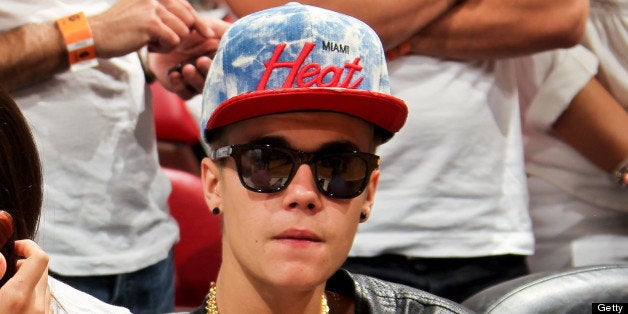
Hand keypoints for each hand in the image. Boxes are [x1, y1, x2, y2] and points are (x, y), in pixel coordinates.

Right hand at [0, 240, 50, 312]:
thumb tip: (2, 258)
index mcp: (18, 297)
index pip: (39, 258)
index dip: (28, 247)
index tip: (13, 247)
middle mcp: (37, 306)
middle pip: (44, 270)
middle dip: (26, 263)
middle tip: (5, 270)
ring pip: (45, 287)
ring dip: (30, 281)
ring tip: (8, 288)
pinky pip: (45, 302)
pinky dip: (34, 297)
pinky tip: (16, 303)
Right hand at [90, 0, 212, 57]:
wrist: (95, 35)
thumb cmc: (120, 29)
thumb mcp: (143, 14)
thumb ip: (165, 14)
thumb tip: (194, 25)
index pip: (186, 6)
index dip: (199, 21)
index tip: (209, 33)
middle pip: (189, 19)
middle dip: (184, 35)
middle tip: (164, 40)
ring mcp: (153, 8)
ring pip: (182, 31)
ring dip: (170, 43)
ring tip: (151, 41)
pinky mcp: (151, 23)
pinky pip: (173, 41)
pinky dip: (163, 48)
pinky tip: (148, 45)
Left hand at [150, 17, 230, 98]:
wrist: (165, 38)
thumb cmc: (193, 31)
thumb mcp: (211, 26)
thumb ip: (226, 31)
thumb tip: (240, 37)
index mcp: (225, 61)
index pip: (231, 68)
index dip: (227, 64)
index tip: (219, 55)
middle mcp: (214, 74)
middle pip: (217, 80)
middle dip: (209, 71)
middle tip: (201, 60)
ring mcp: (200, 83)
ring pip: (202, 89)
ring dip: (195, 79)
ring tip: (187, 68)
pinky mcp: (184, 89)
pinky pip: (185, 94)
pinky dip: (180, 86)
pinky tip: (175, 74)